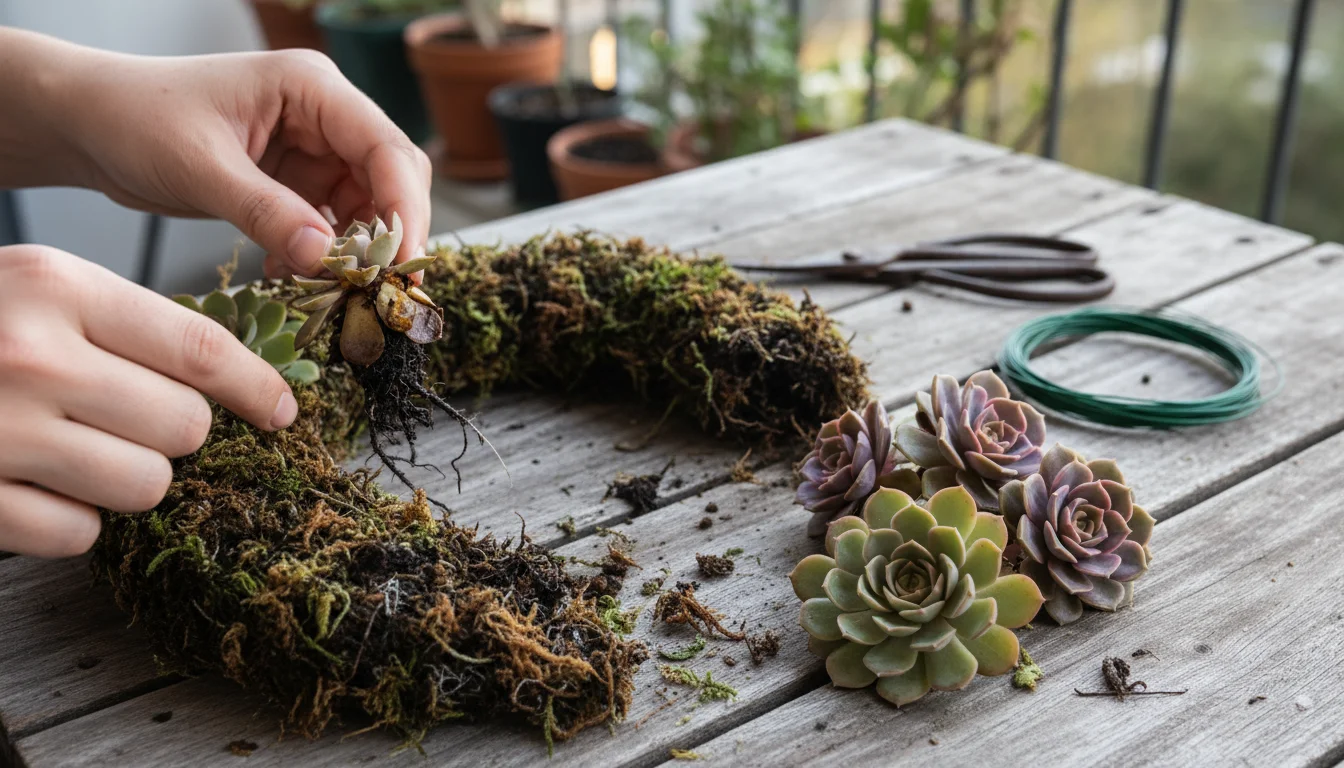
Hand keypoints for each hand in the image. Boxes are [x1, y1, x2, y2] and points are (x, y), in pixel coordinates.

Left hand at [0, 30, 431, 278]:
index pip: (385, 148)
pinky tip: (297, 278)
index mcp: (311, 88)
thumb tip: (326, 257)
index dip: (403, 208)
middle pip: (390, 177)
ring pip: (367, 206)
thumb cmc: (135, 119)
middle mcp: (323, 115)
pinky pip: (331, 224)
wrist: (89, 124)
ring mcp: (312, 149)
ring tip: (338, 290)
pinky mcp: (295, 181)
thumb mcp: (201, 167)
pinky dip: (324, 256)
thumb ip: (266, 212)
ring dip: (357, 252)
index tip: (400, 264)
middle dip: (391, 234)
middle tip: (385, 288)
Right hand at [0, 245, 298, 557]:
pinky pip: (79, 532)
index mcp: (52, 286)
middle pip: (185, 426)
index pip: (199, 349)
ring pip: (147, 485)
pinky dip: (69, 519)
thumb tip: (237, 379)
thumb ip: (126, 324)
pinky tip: (32, 484)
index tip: (283, 411)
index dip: (258, 387)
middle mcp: (27, 354)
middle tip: (129, 420)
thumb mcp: (35, 292)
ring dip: (130, 479)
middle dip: (175, 432)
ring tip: (79, 451)